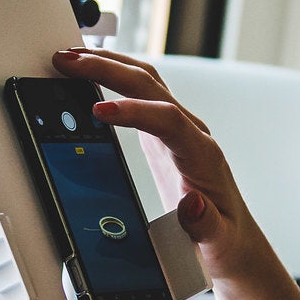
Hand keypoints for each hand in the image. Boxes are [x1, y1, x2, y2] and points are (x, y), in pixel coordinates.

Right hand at [51, 48, 271, 283]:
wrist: (231, 237)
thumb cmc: (224, 238)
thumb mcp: (218, 241)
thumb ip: (205, 225)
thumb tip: (191, 206)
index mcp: (202, 155)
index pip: (168, 119)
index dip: (134, 111)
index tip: (99, 110)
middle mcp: (191, 133)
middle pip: (150, 85)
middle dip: (108, 69)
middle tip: (68, 62)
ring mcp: (177, 129)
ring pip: (144, 81)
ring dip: (107, 64)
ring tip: (69, 58)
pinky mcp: (162, 133)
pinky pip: (138, 93)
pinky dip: (111, 77)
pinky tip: (87, 74)